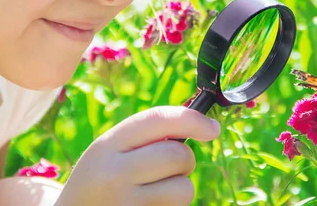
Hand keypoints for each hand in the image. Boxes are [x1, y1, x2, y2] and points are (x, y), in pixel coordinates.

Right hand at [55, 106, 220, 205]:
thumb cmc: (103, 177)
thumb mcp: (112, 149)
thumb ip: (147, 134)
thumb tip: (201, 124)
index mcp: (108, 144)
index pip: (159, 119)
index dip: (193, 120)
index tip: (213, 128)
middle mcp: (114, 173)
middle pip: (178, 155)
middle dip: (185, 161)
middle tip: (171, 168)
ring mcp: (125, 204)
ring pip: (183, 189)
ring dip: (180, 188)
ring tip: (155, 191)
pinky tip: (148, 205)